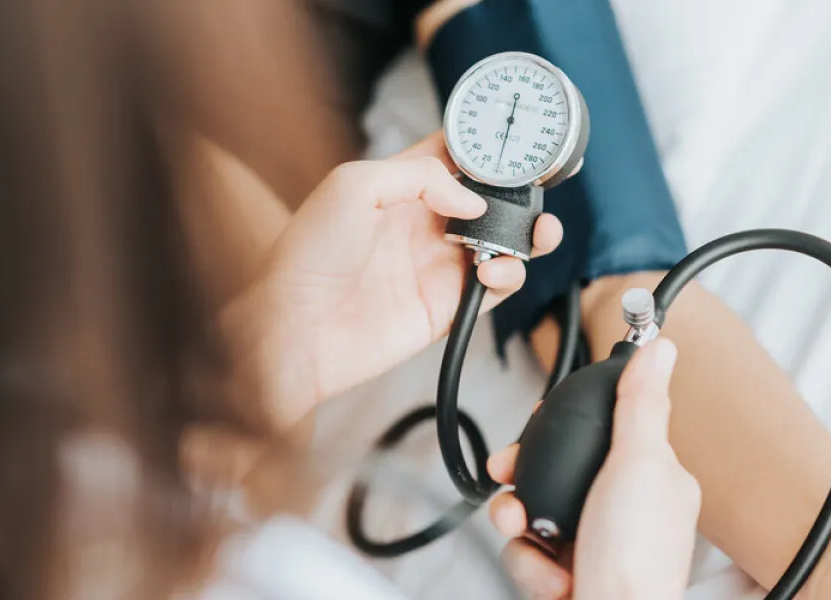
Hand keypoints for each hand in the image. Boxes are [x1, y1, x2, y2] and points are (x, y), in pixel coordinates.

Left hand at [229, 132, 561, 428]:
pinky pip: (493, 288)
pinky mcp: (445, 307)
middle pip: (488, 201)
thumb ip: (419, 176)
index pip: (453, 159)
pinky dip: (508, 276)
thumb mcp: (352, 186)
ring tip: (533, 234)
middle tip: (536, 191)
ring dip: (526, 236)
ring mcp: (435, 266)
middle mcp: (422, 224)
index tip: (516, 144)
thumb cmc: (305, 257)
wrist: (294, 329)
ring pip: (501, 244)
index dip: (486, 150)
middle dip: (519, 194)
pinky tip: (492, 269)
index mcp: (398, 188)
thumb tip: (472, 199)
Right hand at [486, 339, 699, 598]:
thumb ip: (641, 405)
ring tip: (526, 531)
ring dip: (519, 521)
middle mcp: (622, 509)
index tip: (542, 419)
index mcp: (652, 477)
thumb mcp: (640, 466)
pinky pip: (526, 549)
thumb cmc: (635, 561)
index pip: (603, 428)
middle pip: (556, 467)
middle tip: (509, 472)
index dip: (565, 422)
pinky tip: (550, 574)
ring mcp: (593, 542)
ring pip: (533, 507)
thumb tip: (659, 348)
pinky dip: (529, 563)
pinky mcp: (565, 572)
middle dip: (524, 474)